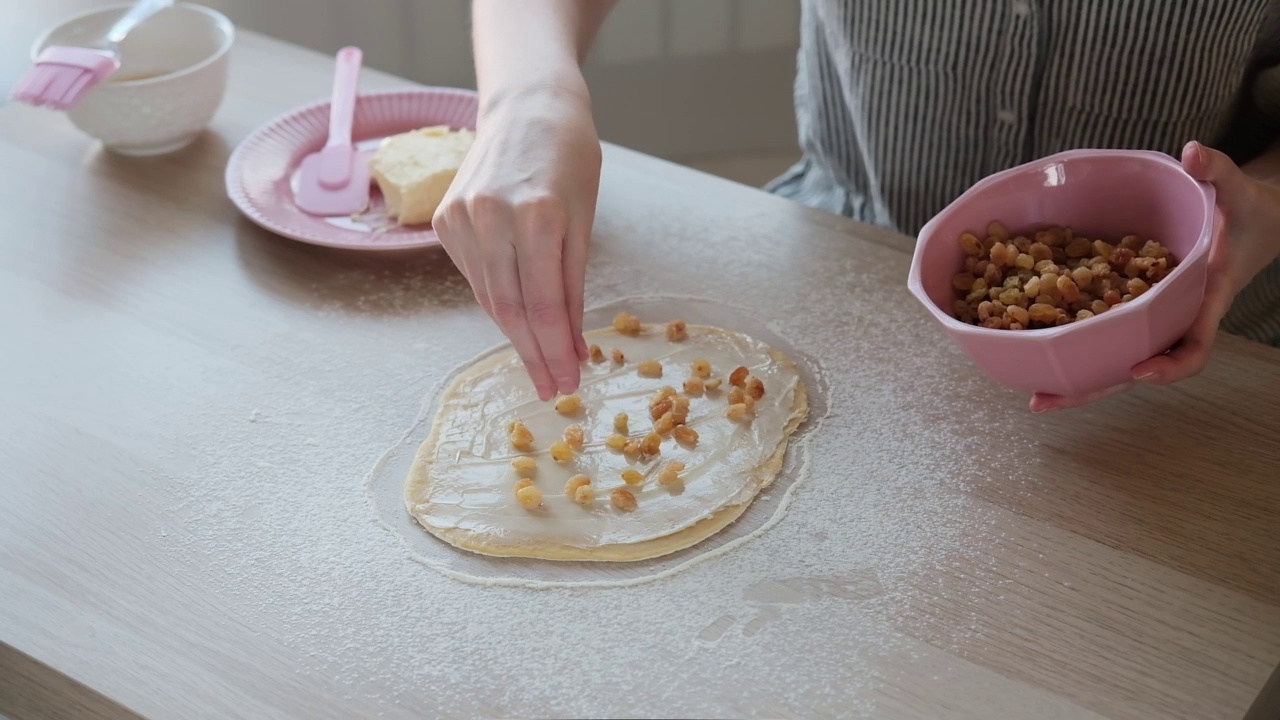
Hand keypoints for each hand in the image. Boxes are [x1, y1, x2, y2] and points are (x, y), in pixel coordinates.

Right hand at [434, 87, 602, 400]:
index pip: (545, 305)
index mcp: (537, 215)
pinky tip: (516, 321)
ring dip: (515, 336)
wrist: (527, 106)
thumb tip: (574, 346)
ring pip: (489, 298)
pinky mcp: (444, 220)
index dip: (556, 351)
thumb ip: (574, 284)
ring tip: (540, 365)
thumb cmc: (568, 157)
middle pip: (511, 309)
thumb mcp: (584, 219)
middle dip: (535, 355)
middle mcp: (491, 216)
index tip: (569, 383)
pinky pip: (475, 276)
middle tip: (553, 389)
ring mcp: (461, 217)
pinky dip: (496, 302)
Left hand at [1030, 140, 1279, 411]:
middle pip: (1138, 368)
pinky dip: (1078, 347)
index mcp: (1206, 298)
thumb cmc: (1247, 211)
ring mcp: (1155, 319)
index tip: (1140, 370)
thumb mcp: (1238, 190)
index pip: (1195, 345)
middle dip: (1095, 388)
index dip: (1171, 365)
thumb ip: (1218, 171)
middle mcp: (1177, 319)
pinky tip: (1037, 351)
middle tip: (1044, 401)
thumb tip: (1193, 150)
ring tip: (1032, 395)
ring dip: (1078, 379)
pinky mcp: (1137, 309)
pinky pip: (1108, 335)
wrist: (1254, 225)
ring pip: (1117, 359)